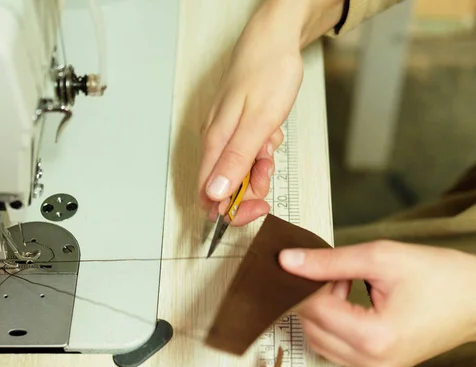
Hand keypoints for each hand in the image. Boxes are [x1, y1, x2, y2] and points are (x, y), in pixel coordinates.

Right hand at [198, 0, 345, 225]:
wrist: (273, 40)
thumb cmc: (267, 73)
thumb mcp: (258, 122)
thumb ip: (236, 161)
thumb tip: (215, 194)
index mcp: (215, 143)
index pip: (210, 195)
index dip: (233, 210)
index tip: (257, 208)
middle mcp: (214, 141)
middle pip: (224, 186)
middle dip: (250, 187)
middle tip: (268, 171)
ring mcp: (224, 134)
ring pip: (237, 170)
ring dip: (258, 168)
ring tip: (270, 148)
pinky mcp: (235, 128)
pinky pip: (246, 152)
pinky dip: (261, 151)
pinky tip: (268, 135)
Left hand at [279, 240, 475, 366]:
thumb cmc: (440, 276)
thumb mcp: (381, 257)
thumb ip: (329, 261)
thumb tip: (288, 261)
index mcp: (374, 337)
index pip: (312, 311)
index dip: (303, 284)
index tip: (304, 263)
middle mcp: (371, 361)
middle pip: (311, 328)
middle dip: (312, 297)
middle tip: (332, 272)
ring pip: (319, 341)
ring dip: (321, 311)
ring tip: (344, 284)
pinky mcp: (378, 366)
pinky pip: (336, 348)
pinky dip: (333, 324)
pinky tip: (350, 300)